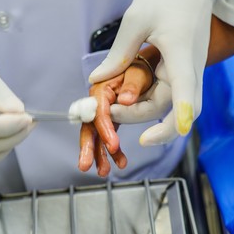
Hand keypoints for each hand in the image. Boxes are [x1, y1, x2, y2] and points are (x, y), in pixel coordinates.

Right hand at [71, 59, 152, 176]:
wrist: (148, 62)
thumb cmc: (143, 65)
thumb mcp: (139, 72)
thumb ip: (133, 85)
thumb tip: (126, 99)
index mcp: (102, 89)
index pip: (99, 112)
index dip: (105, 129)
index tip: (113, 145)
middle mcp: (99, 101)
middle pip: (91, 126)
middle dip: (90, 147)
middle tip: (85, 165)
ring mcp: (105, 110)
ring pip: (98, 134)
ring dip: (101, 153)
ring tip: (104, 171)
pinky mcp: (113, 117)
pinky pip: (109, 134)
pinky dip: (114, 149)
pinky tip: (121, 162)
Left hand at [88, 0, 225, 142]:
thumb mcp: (136, 21)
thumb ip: (118, 55)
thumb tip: (97, 80)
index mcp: (181, 52)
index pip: (186, 88)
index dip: (182, 112)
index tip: (177, 131)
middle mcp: (188, 68)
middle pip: (170, 106)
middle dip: (138, 115)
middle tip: (109, 112)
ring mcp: (186, 73)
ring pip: (166, 104)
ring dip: (139, 110)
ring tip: (112, 106)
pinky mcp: (179, 73)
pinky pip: (163, 94)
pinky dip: (143, 99)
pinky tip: (125, 97)